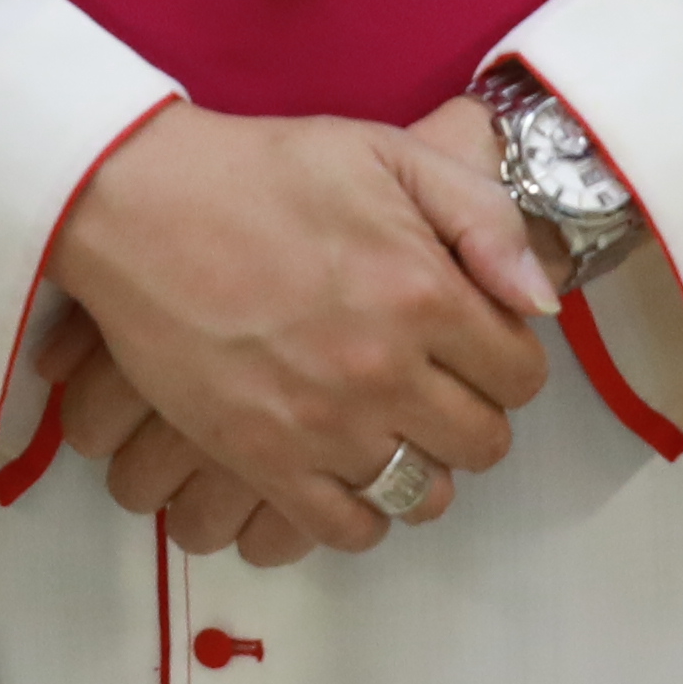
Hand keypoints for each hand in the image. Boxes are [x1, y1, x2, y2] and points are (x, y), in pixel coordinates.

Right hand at [45, 103, 555, 556]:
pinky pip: (345, 528)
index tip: (477, 348)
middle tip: (438, 389)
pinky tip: (349, 472)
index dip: (508, 362)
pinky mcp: (261, 457)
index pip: (522, 375)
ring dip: (421, 467)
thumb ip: (483, 217)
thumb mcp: (389, 155)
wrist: (140, 204)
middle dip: (473, 416)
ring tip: (395, 432)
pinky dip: (360, 513)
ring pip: (422, 494)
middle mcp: (384, 370)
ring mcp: (323, 423)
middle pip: (482, 443)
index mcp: (425, 292)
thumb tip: (542, 300)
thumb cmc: (264, 170)